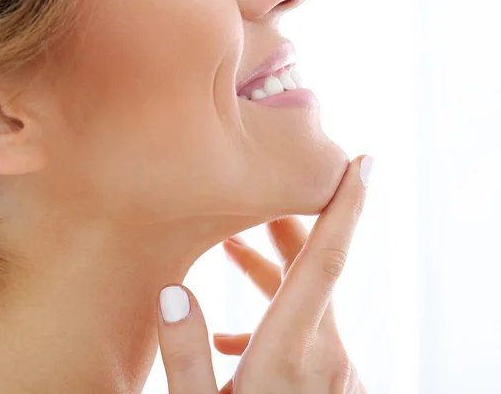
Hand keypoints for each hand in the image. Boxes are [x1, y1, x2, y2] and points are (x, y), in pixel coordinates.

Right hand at [155, 155, 372, 393]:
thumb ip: (185, 357)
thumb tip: (174, 292)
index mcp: (289, 352)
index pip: (323, 262)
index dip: (343, 207)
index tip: (361, 163)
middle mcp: (324, 353)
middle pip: (314, 266)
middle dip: (286, 223)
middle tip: (260, 187)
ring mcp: (336, 367)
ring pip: (310, 297)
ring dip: (273, 269)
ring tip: (231, 247)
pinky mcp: (336, 380)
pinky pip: (310, 329)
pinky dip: (279, 314)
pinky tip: (234, 335)